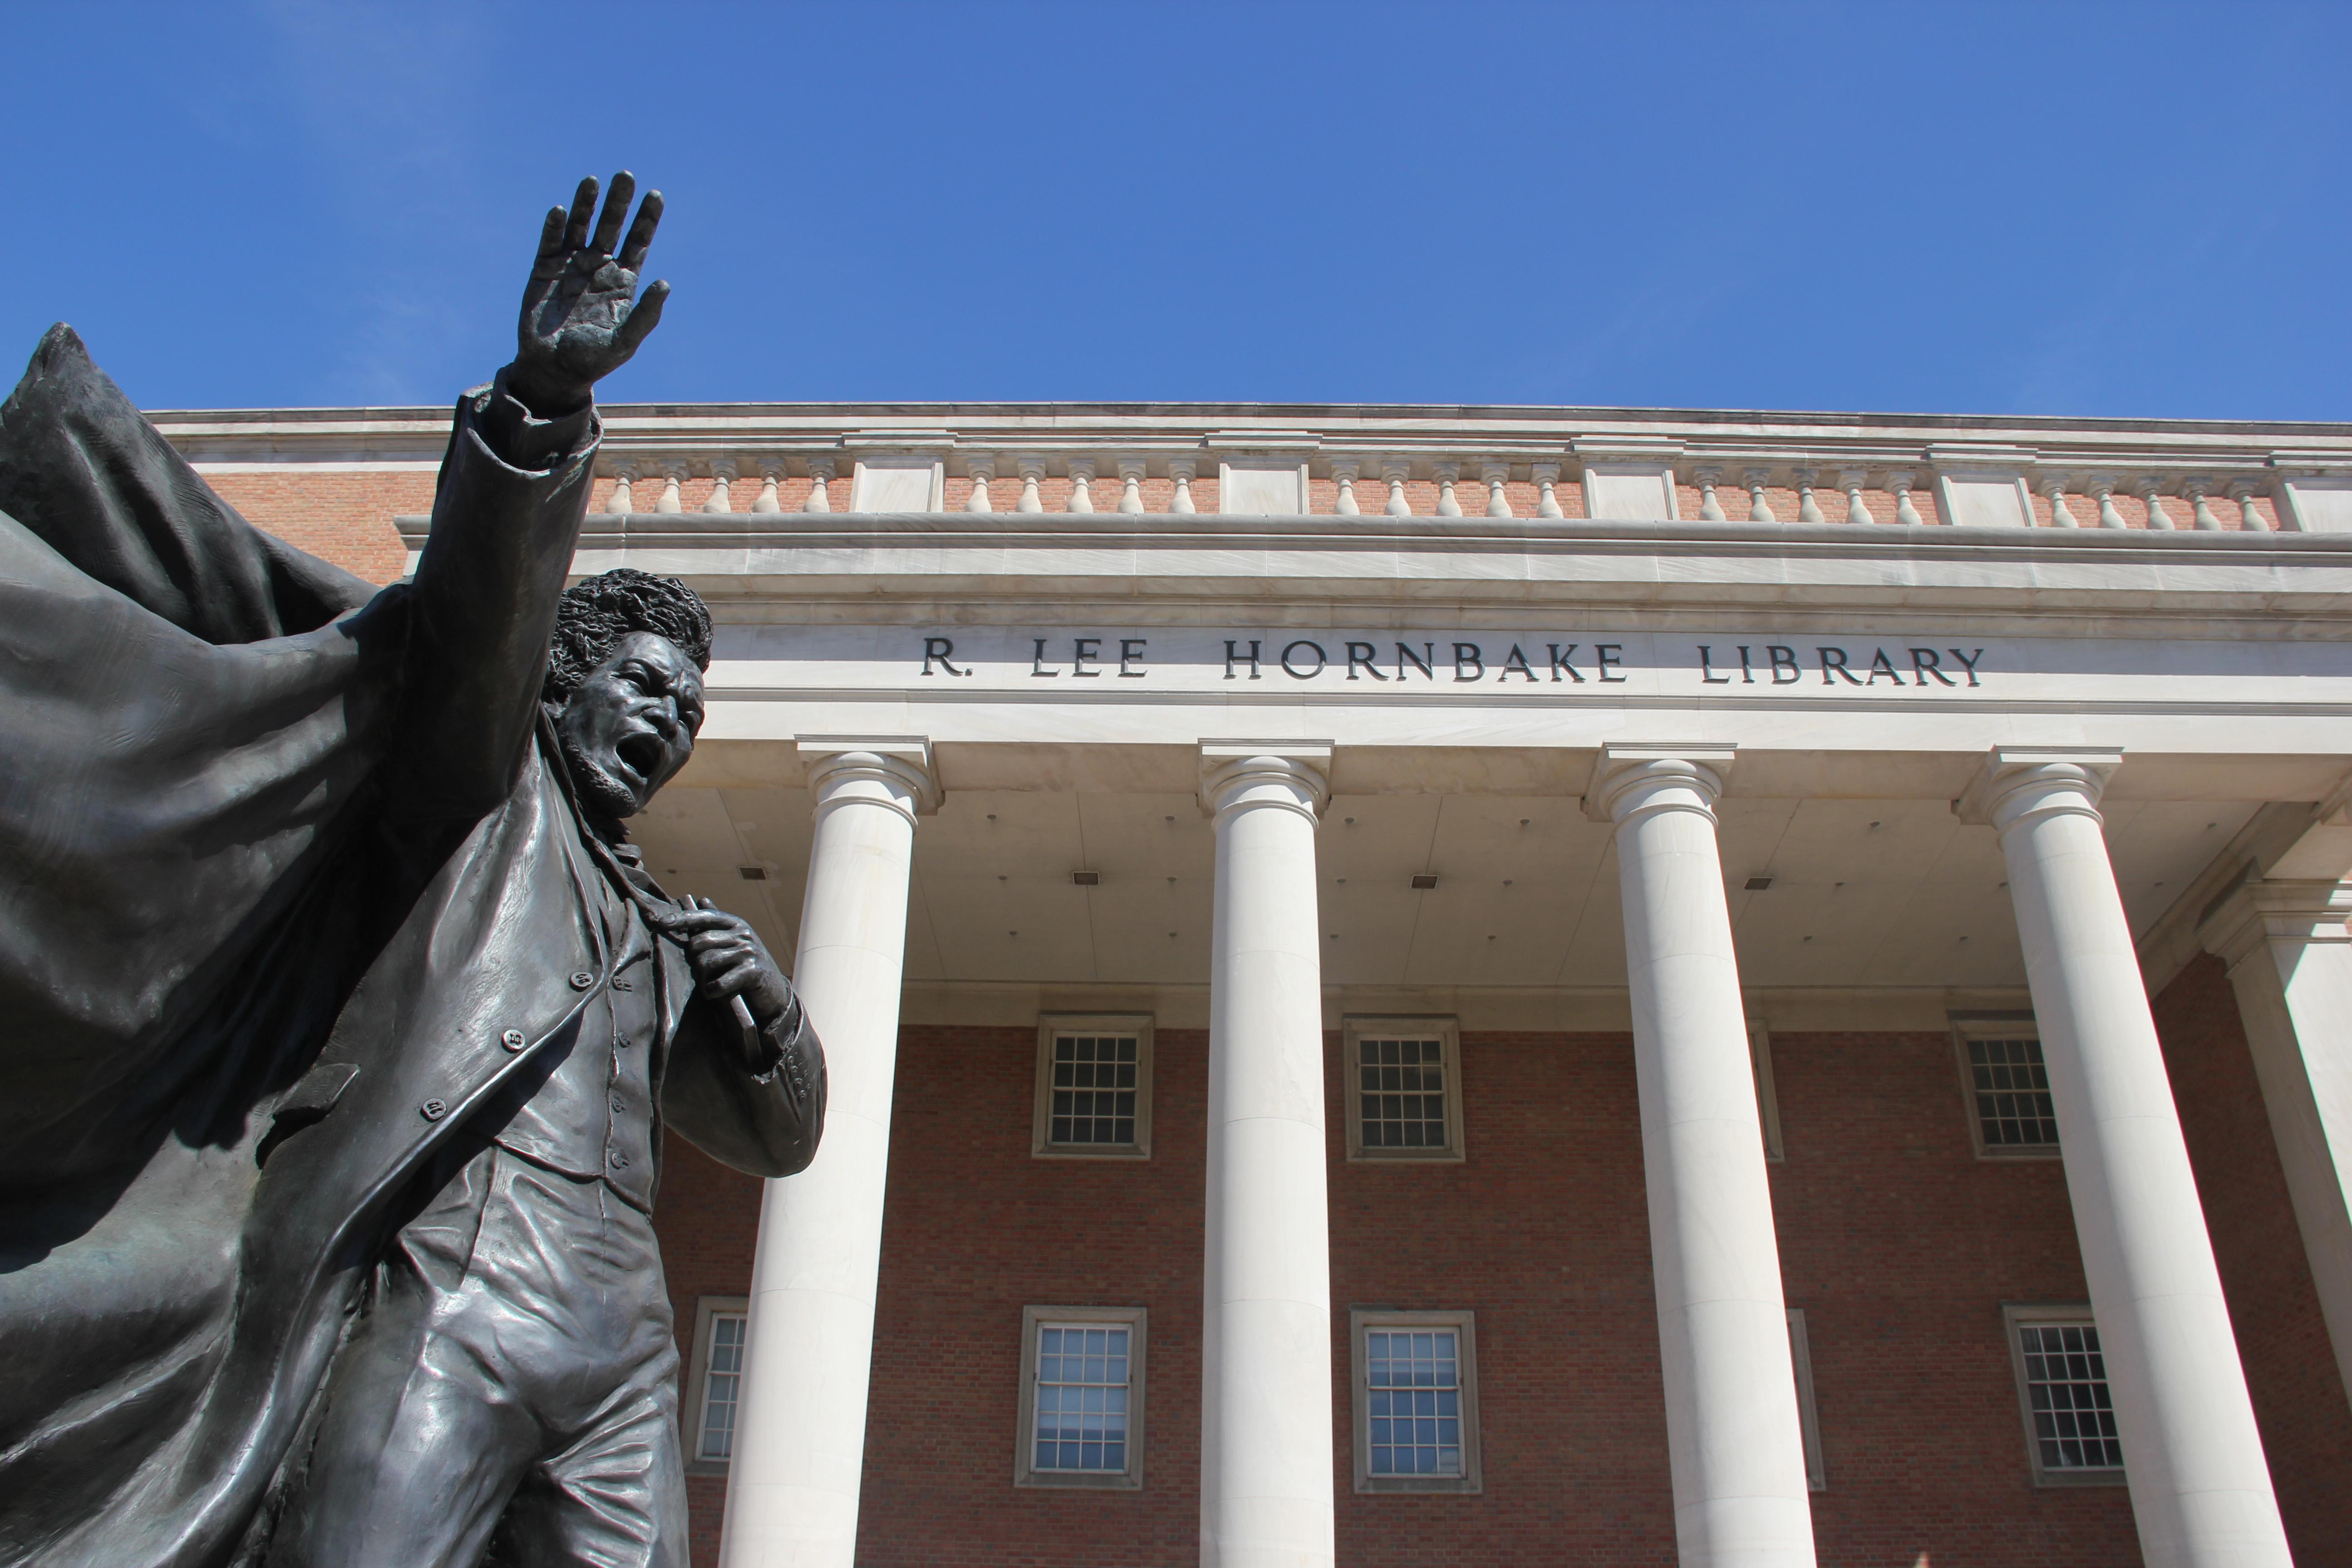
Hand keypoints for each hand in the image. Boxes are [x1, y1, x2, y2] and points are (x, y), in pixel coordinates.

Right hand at [509, 172, 667, 413]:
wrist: (553, 369)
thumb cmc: (593, 359)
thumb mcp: (624, 341)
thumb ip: (645, 315)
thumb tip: (664, 284)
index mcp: (622, 281)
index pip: (638, 242)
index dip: (646, 218)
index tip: (655, 194)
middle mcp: (598, 267)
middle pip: (611, 226)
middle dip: (619, 202)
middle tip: (625, 175)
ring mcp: (570, 266)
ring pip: (580, 226)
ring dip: (585, 204)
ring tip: (592, 181)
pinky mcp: (543, 270)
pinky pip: (549, 242)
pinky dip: (554, 226)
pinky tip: (560, 210)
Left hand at [650, 897, 791, 1029]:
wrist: (775, 990)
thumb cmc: (748, 964)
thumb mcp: (735, 940)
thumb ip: (717, 923)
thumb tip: (701, 898)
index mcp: (735, 923)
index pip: (703, 917)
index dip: (680, 919)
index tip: (660, 922)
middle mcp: (742, 934)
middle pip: (699, 942)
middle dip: (694, 960)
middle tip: (701, 973)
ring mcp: (748, 952)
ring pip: (706, 962)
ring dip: (702, 977)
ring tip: (708, 983)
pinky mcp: (752, 972)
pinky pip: (719, 982)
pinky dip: (712, 991)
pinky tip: (714, 993)